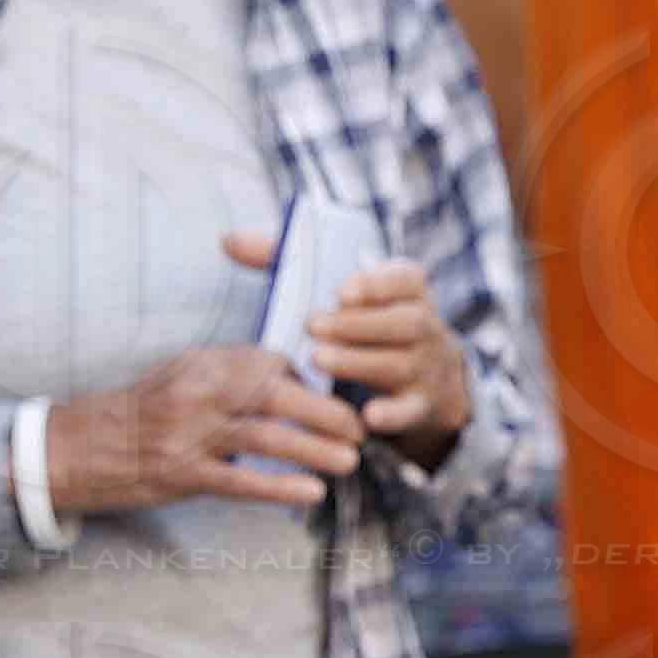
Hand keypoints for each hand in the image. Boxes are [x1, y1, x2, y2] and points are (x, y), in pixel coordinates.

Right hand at [43, 348, 364, 516]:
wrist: (76, 447)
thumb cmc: (138, 413)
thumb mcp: (183, 377)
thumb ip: (229, 377)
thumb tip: (286, 383)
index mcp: (202, 363)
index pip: (268, 362)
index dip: (308, 381)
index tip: (334, 398)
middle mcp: (198, 392)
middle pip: (275, 395)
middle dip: (325, 412)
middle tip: (359, 429)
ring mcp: (188, 434)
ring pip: (265, 437)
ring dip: (314, 449)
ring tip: (349, 461)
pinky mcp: (180, 474)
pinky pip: (239, 481)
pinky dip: (279, 486)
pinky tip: (311, 491)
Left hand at [224, 230, 472, 459]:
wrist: (427, 380)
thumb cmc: (362, 324)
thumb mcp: (342, 293)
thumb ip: (287, 261)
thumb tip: (230, 241)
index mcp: (407, 291)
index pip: (406, 278)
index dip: (377, 283)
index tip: (342, 290)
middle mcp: (423, 326)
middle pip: (403, 320)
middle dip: (357, 323)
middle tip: (313, 325)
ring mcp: (424, 367)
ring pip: (400, 362)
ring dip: (360, 361)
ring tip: (318, 359)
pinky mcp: (419, 406)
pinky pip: (410, 410)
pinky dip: (392, 414)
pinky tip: (367, 416)